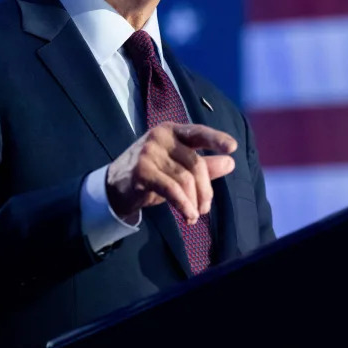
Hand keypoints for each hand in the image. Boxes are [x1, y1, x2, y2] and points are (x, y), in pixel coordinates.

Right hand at [106, 123, 236, 224]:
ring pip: (185, 179)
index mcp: (173, 131)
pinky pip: (171, 188)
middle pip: (195, 163)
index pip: (198, 132)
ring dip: (193, 202)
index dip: (216, 139)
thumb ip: (205, 164)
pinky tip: (188, 215)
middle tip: (205, 208)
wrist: (115, 187)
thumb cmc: (153, 174)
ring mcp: (149, 151)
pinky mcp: (141, 170)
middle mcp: (161, 136)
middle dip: (205, 189)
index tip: (232, 148)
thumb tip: (230, 162)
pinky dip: (183, 204)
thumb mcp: (179, 168)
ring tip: (194, 216)